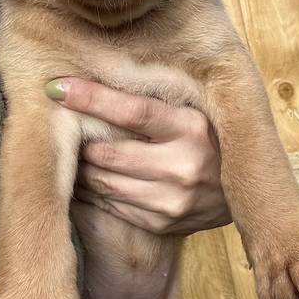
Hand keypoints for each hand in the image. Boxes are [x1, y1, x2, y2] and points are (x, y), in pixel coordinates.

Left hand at [48, 78, 230, 233]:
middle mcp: (185, 165)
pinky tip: (84, 178)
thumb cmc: (207, 139)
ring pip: (105, 182)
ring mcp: (173, 200)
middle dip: (80, 140)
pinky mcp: (163, 223)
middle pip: (110, 153)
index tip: (57, 87)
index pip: (134, 111)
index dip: (92, 98)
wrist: (241, 191)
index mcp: (193, 128)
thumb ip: (157, 101)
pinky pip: (112, 204)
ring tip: (71, 151)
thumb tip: (102, 75)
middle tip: (61, 126)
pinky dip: (91, 190)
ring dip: (81, 167)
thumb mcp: (193, 114)